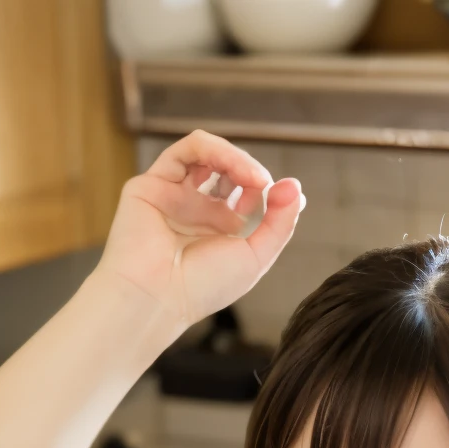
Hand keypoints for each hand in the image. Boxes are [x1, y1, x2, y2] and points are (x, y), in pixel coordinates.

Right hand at [95, 130, 304, 330]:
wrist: (158, 296)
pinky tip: (233, 165)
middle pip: (230, 172)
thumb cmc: (204, 288)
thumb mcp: (256, 257)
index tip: (286, 195)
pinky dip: (213, 149)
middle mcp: (196, 212)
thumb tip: (295, 187)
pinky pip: (186, 150)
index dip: (269, 190)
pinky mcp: (152, 184)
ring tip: (251, 175)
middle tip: (264, 184)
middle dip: (251, 172)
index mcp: (219, 232)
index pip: (249, 195)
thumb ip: (280, 224)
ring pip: (208, 155)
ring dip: (235, 158)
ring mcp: (174, 196)